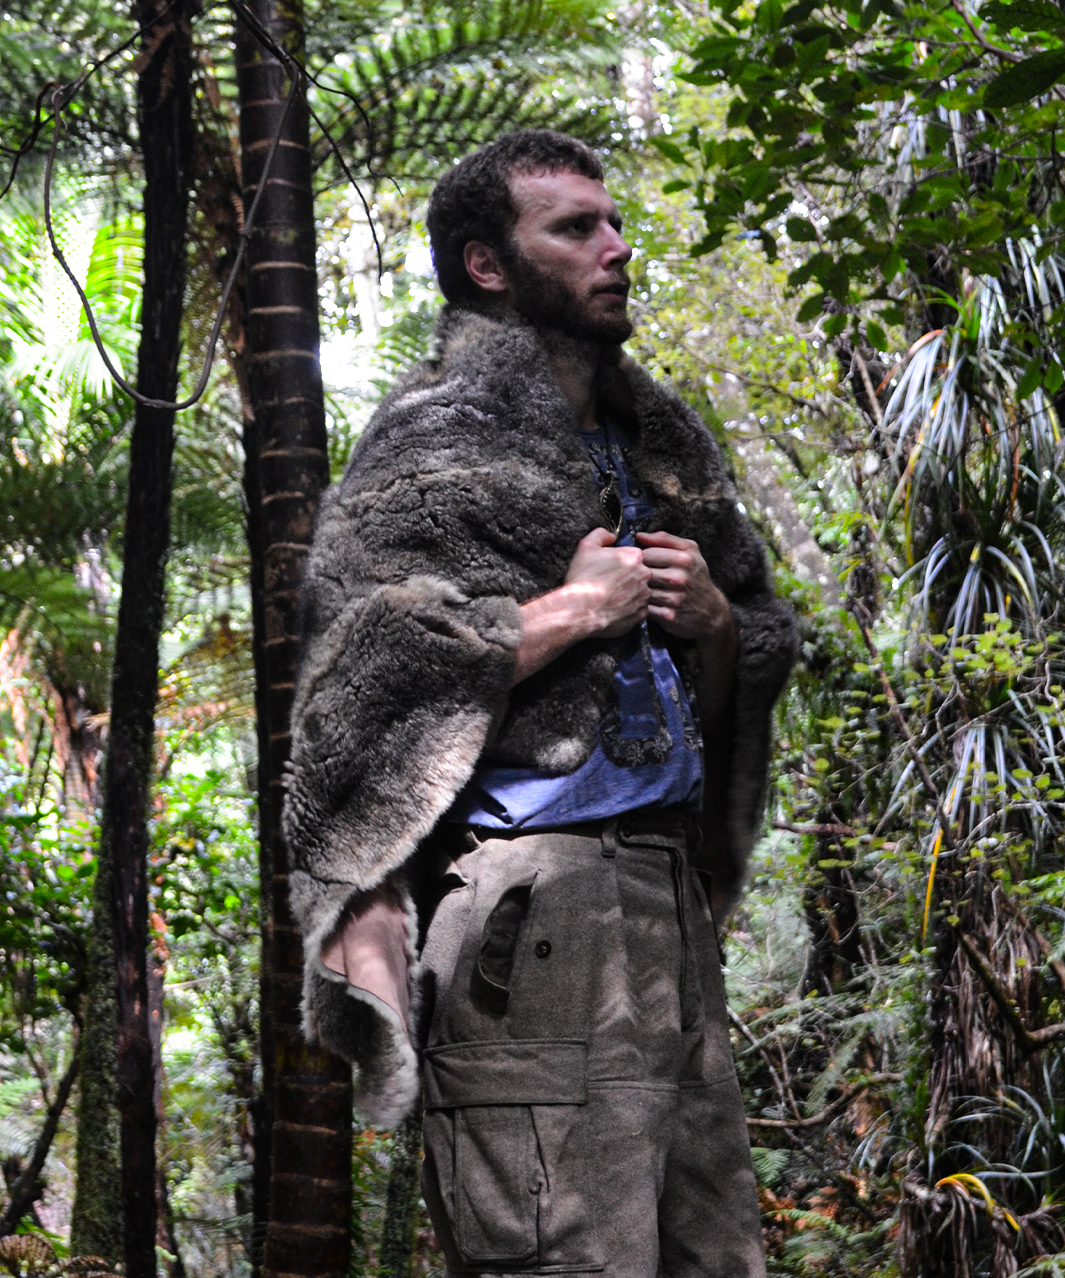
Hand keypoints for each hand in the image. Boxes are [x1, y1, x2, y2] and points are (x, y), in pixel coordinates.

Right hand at [510, 529, 651, 686]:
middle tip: (608, 584)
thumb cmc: (583, 578)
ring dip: (628, 594)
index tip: (609, 570)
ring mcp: (644, 596)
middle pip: (639, 574)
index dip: (619, 563)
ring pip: (640, 592)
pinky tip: (614, 609)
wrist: (580, 610)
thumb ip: (601, 534)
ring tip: (610, 598)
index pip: (633, 556)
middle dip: (626, 578)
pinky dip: (628, 609)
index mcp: (635, 556)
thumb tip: (612, 536)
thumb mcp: (586, 547)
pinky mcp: (641, 614)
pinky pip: (638, 609)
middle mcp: (645, 575)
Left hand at [636, 530, 730, 640]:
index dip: (642, 558)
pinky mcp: (668, 616)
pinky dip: (643, 605)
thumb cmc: (696, 577)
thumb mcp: (690, 552)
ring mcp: (674, 598)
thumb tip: (639, 535)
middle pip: (642, 572)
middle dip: (639, 575)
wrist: (711, 611)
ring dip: (639, 590)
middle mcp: (679, 578)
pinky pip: (644, 607)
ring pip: (641, 589)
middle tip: (642, 578)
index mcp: (684, 559)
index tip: (646, 564)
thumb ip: (665, 539)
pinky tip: (649, 603)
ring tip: (645, 590)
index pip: (646, 554)